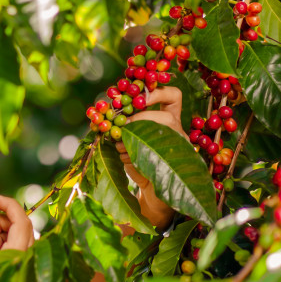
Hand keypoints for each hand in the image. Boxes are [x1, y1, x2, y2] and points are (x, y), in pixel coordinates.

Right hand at [0, 195, 30, 281]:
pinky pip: (15, 246)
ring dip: (0, 232)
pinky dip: (1, 242)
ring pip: (18, 235)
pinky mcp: (18, 270)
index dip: (7, 204)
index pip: (21, 220)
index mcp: (14, 257)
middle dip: (1, 220)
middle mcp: (24, 261)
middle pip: (22, 226)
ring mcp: (23, 267)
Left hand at [114, 86, 187, 228]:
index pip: (173, 96)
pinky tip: (123, 157)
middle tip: (122, 123)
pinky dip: (129, 155)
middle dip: (141, 118)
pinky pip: (149, 155)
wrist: (149, 190)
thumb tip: (102, 110)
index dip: (158, 91)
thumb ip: (121, 121)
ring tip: (119, 143)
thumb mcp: (128, 135)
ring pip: (159, 136)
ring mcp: (178, 150)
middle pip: (168, 116)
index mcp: (170, 118)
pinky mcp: (169, 166)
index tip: (137, 95)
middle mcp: (178, 131)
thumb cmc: (137, 157)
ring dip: (132, 138)